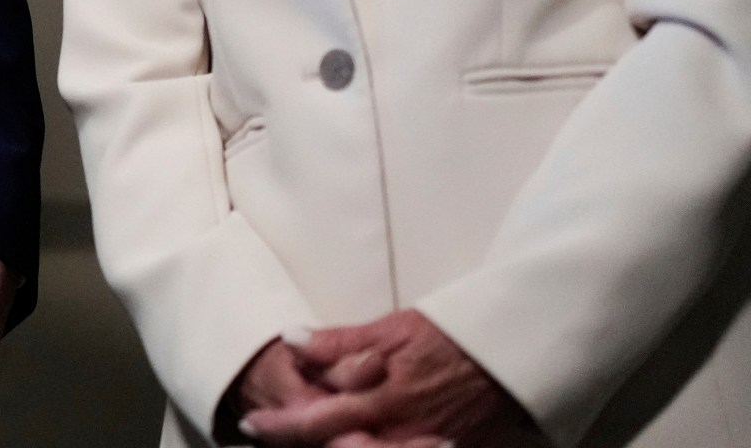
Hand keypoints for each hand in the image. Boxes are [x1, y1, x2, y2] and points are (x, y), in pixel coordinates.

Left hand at [238, 311, 539, 447]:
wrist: (513, 354)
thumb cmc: (450, 335)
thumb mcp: (392, 329)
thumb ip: (339, 342)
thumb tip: (290, 340)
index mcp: (381, 398)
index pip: (316, 422)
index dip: (279, 426)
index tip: (251, 423)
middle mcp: (400, 431)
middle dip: (300, 443)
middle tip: (266, 435)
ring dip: (339, 447)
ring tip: (314, 437)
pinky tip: (358, 440)